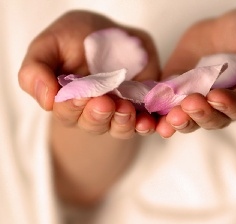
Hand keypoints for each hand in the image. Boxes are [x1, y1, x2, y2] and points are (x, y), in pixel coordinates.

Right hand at [18, 10, 159, 138]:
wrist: (111, 33)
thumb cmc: (75, 38)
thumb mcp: (50, 44)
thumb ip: (36, 69)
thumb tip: (45, 100)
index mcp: (68, 100)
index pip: (67, 112)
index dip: (72, 107)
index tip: (79, 95)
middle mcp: (92, 111)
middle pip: (93, 124)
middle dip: (98, 116)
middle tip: (104, 102)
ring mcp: (118, 111)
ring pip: (119, 127)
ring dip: (123, 122)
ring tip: (125, 109)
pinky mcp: (141, 106)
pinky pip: (145, 122)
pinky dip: (147, 124)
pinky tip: (148, 121)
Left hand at [156, 6, 235, 137]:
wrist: (227, 27)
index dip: (228, 104)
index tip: (216, 96)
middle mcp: (222, 105)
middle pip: (211, 118)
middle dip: (200, 114)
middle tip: (190, 105)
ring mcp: (198, 99)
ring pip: (188, 117)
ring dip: (178, 120)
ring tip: (169, 118)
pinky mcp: (177, 91)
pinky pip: (168, 105)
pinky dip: (159, 113)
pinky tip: (152, 118)